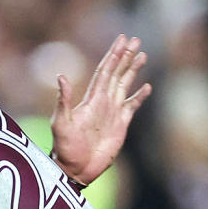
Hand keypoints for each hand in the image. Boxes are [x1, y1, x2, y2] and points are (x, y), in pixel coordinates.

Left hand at [50, 34, 151, 184]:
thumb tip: (61, 76)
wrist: (75, 169)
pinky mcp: (120, 125)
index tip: (122, 39)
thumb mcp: (61, 123)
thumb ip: (63, 100)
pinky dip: (140, 96)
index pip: (105, 71)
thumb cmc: (65, 148)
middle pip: (117, 73)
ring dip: (133, 70)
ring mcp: (112, 113)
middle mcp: (103, 102)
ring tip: (143, 54)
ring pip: (125, 85)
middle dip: (126, 56)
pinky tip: (147, 86)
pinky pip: (132, 106)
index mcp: (91, 99)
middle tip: (136, 39)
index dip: (113, 55)